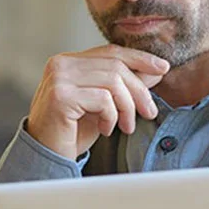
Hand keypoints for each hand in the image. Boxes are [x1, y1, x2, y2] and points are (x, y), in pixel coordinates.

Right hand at [26, 44, 169, 157]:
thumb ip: (124, 86)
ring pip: (113, 81)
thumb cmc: (72, 131)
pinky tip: (106, 129)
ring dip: (128, 107)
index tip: (162, 68)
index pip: (110, 51)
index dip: (139, 58)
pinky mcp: (61, 96)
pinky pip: (103, 99)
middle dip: (139, 90)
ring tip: (126, 126)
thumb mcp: (104, 105)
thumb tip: (155, 70)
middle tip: (149, 112)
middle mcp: (60, 64)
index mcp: (68, 61)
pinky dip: (112, 116)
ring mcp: (59, 78)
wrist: (46, 156)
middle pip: (115, 66)